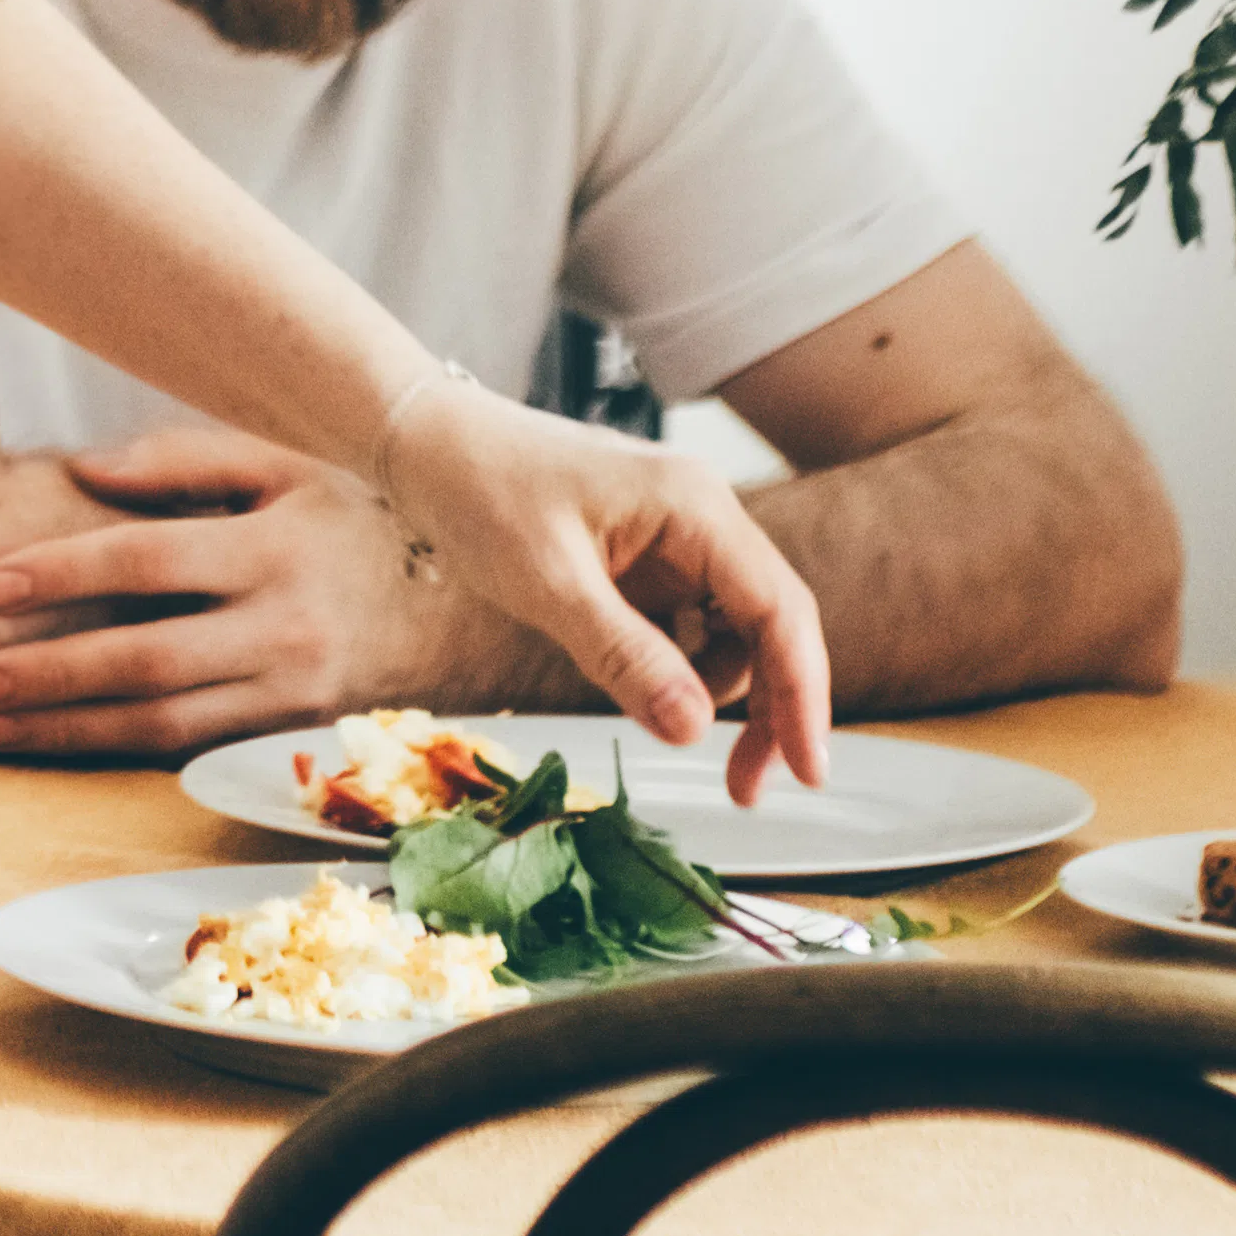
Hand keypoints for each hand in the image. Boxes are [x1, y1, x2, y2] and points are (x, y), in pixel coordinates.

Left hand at [0, 428, 437, 759]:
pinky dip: (117, 751)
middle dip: (49, 672)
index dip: (69, 572)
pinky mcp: (286, 737)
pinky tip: (59, 743)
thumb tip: (85, 474)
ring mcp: (288, 694)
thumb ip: (185, 457)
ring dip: (68, 727)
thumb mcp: (287, 461)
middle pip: (146, 657)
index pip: (153, 560)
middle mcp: (283, 629)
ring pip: (161, 722)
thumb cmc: (357, 518)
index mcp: (276, 549)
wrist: (467, 611)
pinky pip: (189, 749)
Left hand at [379, 380, 836, 801]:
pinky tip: (645, 690)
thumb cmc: (480, 492)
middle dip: (770, 709)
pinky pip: (689, 625)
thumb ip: (624, 657)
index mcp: (695, 507)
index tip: (808, 771)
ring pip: (733, 631)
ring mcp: (677, 538)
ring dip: (718, 692)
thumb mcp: (549, 586)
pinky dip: (679, 667)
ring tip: (666, 726)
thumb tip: (695, 728)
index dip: (802, 696)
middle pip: (771, 625)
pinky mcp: (648, 559)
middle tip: (746, 789)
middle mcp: (701, 517)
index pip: (780, 611)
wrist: (427, 445)